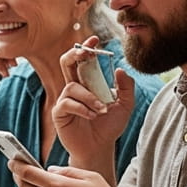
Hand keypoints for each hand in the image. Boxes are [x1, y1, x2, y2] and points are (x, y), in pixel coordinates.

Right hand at [54, 40, 134, 158]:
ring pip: (72, 87)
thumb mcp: (125, 105)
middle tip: (85, 53)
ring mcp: (65, 100)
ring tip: (102, 109)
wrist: (100, 147)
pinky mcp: (59, 113)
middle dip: (75, 55)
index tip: (95, 39)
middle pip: (66, 63)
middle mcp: (74, 89)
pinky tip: (92, 116)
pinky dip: (83, 108)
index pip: (82, 61)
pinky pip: (68, 103)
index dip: (86, 48)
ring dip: (90, 97)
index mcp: (87, 83)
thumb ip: (126, 87)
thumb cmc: (109, 126)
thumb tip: (120, 70)